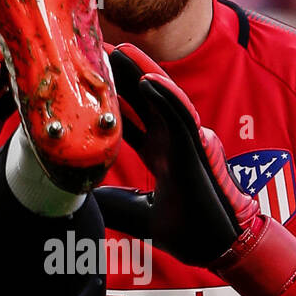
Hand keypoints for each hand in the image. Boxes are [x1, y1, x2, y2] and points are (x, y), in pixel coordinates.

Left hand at [94, 43, 295, 295]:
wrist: (215, 246)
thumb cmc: (186, 231)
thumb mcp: (135, 215)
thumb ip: (111, 203)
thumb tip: (80, 200)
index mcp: (161, 154)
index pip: (132, 119)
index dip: (111, 100)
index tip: (86, 82)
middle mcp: (173, 142)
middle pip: (144, 100)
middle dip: (122, 75)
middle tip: (97, 50)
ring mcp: (187, 142)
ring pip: (164, 98)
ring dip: (142, 72)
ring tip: (119, 49)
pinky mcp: (198, 149)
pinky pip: (182, 116)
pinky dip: (166, 96)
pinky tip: (147, 79)